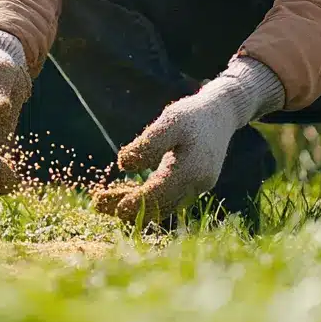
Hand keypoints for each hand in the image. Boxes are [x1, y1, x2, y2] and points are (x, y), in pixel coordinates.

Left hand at [93, 57, 284, 226]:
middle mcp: (197, 184)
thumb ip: (148, 144)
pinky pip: (168, 197)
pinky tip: (127, 193)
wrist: (222, 113)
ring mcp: (198, 187)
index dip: (134, 203)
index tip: (112, 208)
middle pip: (158, 204)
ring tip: (105, 200)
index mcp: (191, 170)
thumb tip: (124, 166)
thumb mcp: (169, 121)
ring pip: (162, 204)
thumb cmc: (193, 114)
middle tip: (98, 204)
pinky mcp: (195, 185)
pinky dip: (148, 197)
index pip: (158, 195)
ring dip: (134, 204)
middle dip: (128, 206)